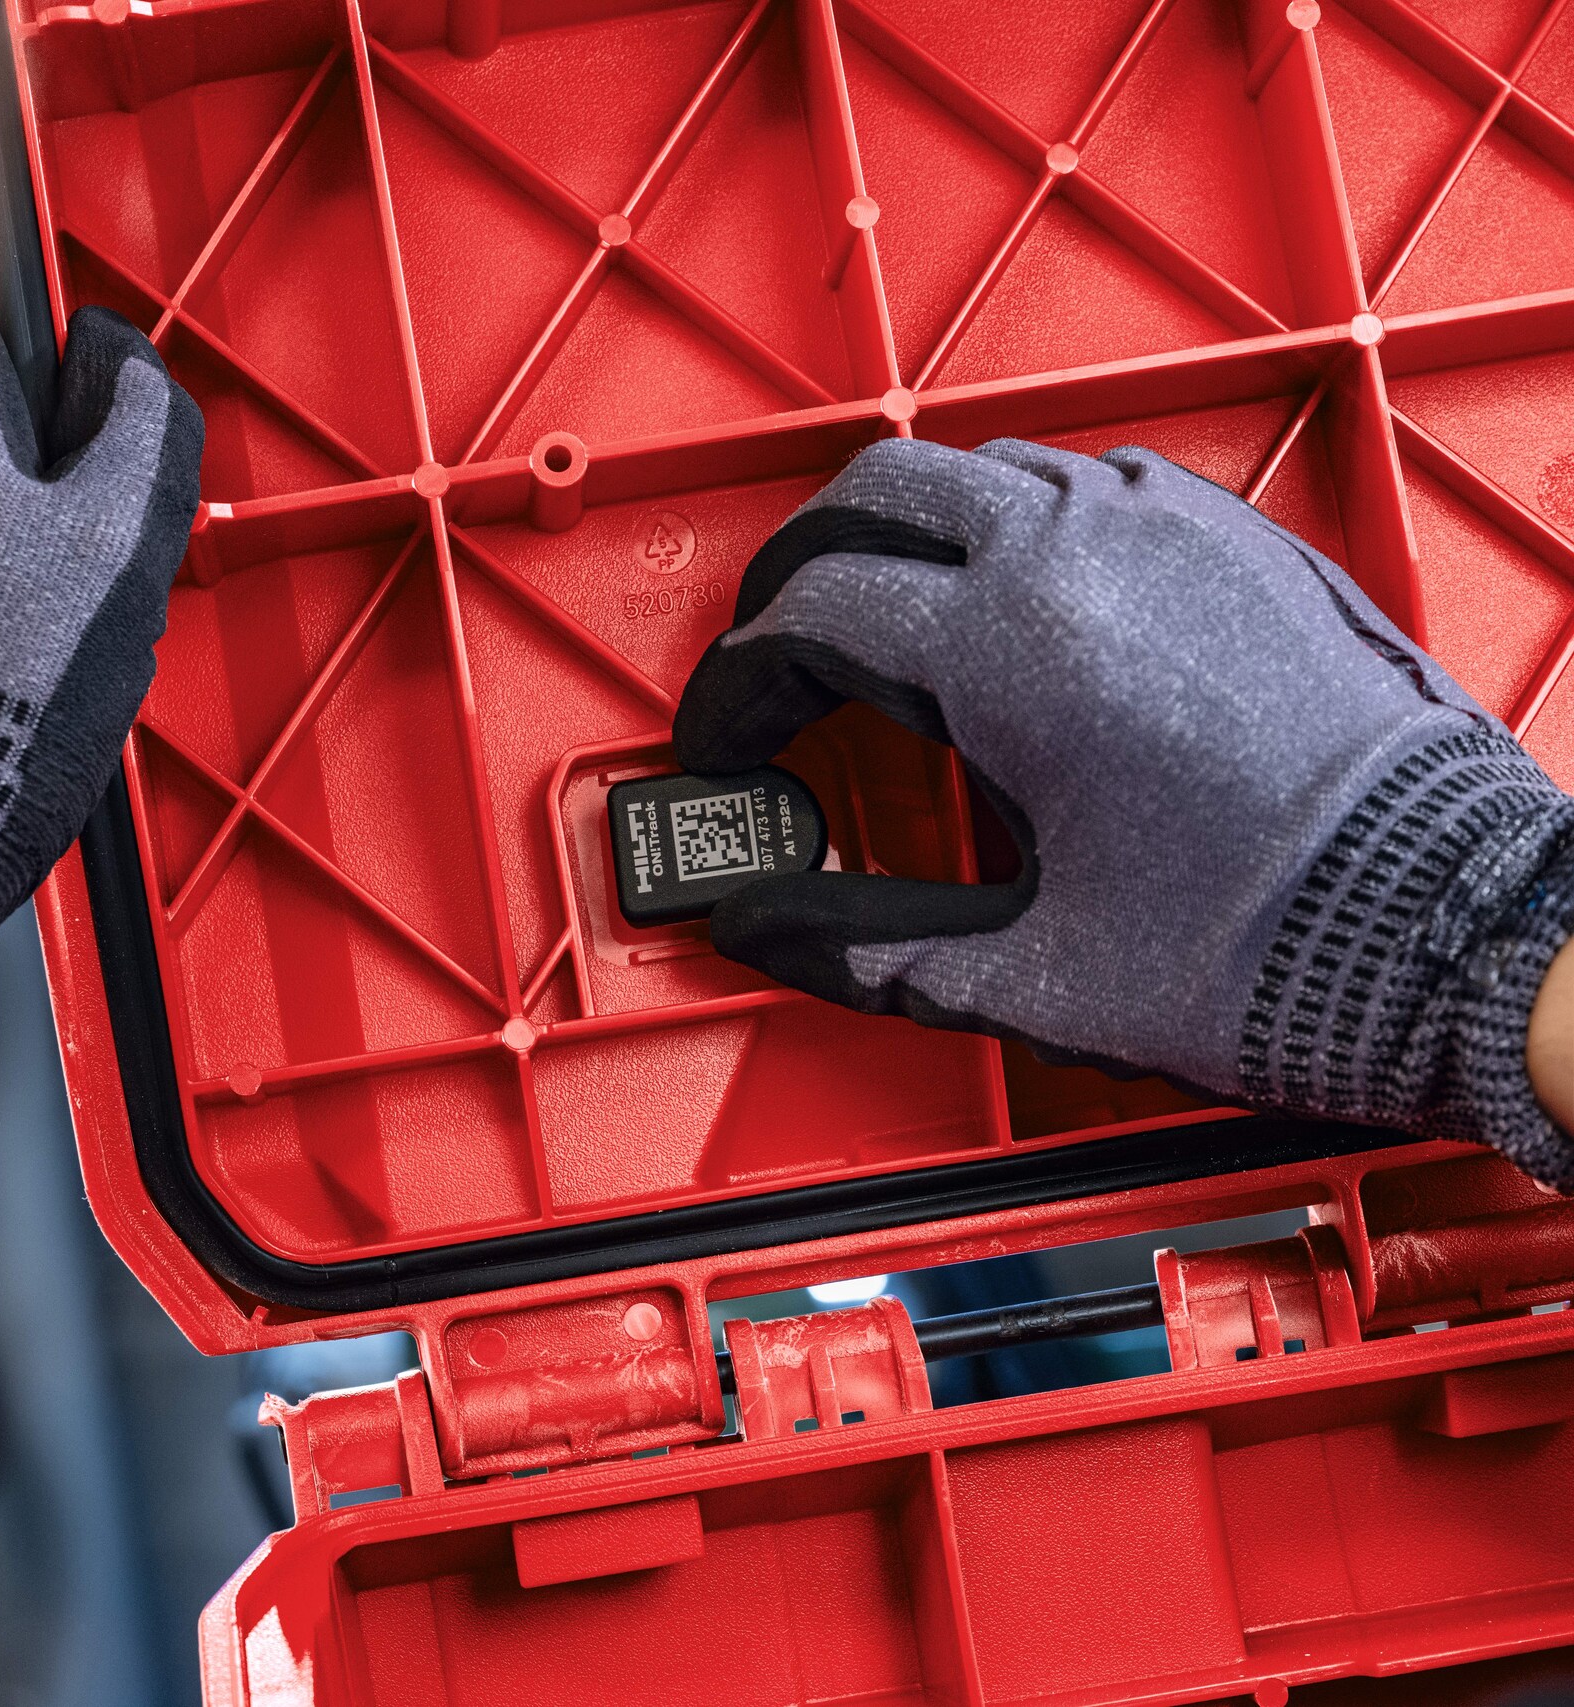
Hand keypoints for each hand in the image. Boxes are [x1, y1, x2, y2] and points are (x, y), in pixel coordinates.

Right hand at [677, 437, 1573, 1185]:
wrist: (1452, 932)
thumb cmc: (1275, 946)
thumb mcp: (1035, 968)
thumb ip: (869, 944)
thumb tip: (768, 929)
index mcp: (1010, 651)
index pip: (808, 618)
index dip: (736, 686)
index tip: (727, 740)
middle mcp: (1082, 555)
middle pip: (874, 492)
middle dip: (798, 568)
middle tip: (774, 647)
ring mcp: (1169, 529)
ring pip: (983, 468)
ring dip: (907, 533)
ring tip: (884, 618)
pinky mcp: (1241, 539)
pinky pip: (1090, 480)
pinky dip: (1020, 522)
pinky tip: (1020, 598)